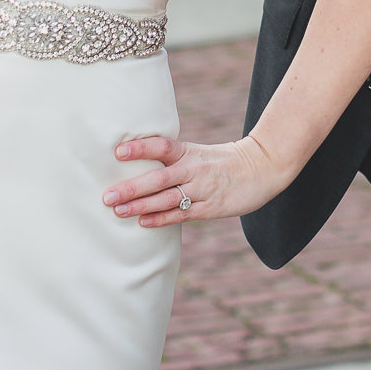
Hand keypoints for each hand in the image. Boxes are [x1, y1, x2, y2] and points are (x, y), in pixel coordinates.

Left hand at [103, 134, 292, 228]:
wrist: (263, 167)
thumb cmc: (222, 160)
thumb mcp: (198, 152)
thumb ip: (172, 158)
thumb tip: (137, 164)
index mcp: (189, 152)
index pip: (161, 146)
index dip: (140, 148)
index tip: (117, 151)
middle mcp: (194, 170)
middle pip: (158, 178)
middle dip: (131, 188)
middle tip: (107, 196)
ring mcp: (203, 190)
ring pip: (167, 199)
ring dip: (141, 206)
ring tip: (117, 211)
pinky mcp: (211, 208)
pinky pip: (182, 214)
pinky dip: (162, 219)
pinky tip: (143, 222)